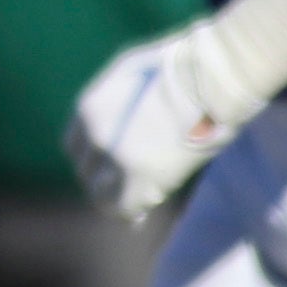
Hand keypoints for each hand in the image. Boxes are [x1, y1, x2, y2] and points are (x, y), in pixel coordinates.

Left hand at [66, 22, 250, 220]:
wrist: (211, 77)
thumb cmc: (185, 67)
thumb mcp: (136, 74)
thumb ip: (122, 100)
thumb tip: (130, 115)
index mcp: (90, 107)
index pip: (76, 147)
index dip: (93, 160)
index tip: (109, 169)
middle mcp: (96, 135)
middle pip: (87, 171)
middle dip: (104, 180)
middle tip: (125, 187)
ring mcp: (116, 158)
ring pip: (101, 195)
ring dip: (115, 200)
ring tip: (135, 206)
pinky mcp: (141, 179)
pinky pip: (124, 209)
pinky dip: (131, 214)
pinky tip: (140, 218)